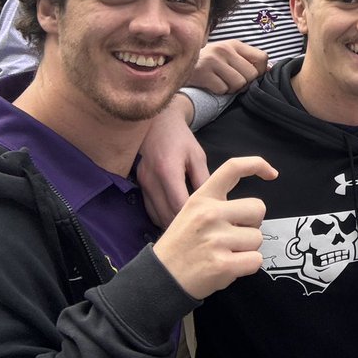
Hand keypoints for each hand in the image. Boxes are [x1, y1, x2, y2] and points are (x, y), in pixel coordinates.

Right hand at [138, 96, 206, 227]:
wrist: (157, 122)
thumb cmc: (180, 138)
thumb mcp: (197, 156)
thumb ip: (204, 179)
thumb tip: (218, 201)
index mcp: (167, 171)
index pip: (179, 204)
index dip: (193, 219)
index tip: (208, 227)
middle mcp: (151, 180)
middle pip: (165, 215)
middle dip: (183, 227)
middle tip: (202, 235)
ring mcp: (142, 184)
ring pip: (155, 216)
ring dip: (172, 225)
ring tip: (190, 232)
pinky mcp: (139, 185)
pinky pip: (150, 209)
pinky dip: (162, 217)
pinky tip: (175, 221)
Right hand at [153, 156, 277, 299]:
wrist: (159, 279)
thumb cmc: (181, 246)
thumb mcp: (191, 213)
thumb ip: (218, 205)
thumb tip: (252, 208)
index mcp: (202, 198)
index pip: (233, 168)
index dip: (257, 165)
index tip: (272, 174)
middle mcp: (209, 214)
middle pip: (258, 208)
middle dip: (252, 224)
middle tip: (232, 237)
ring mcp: (216, 239)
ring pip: (258, 237)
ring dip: (247, 248)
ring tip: (224, 254)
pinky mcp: (222, 264)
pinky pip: (256, 260)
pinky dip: (247, 266)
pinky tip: (228, 267)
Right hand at [187, 40, 267, 93]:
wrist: (176, 64)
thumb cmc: (207, 62)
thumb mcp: (228, 55)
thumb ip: (248, 60)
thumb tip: (270, 69)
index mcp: (234, 44)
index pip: (262, 58)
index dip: (260, 71)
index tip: (250, 75)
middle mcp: (224, 50)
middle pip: (252, 75)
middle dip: (244, 83)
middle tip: (232, 82)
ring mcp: (213, 61)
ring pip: (239, 84)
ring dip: (231, 89)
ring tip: (221, 83)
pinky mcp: (202, 73)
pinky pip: (222, 90)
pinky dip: (219, 92)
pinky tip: (210, 85)